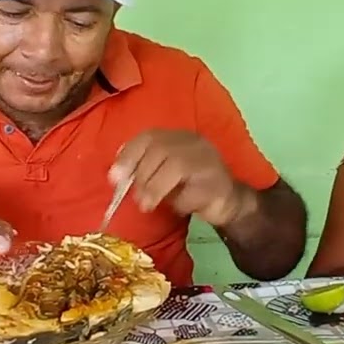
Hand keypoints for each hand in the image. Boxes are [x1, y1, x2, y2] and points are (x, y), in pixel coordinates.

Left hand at [110, 129, 251, 227]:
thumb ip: (143, 169)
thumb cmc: (190, 188)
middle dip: (142, 175)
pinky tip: (180, 207)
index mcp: (179, 137)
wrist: (229, 202)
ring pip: (177, 165)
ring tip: (147, 205)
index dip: (129, 155)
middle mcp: (195, 143)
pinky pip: (194, 191)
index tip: (114, 177)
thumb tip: (117, 175)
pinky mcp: (219, 183)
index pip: (149, 136)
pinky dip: (181, 201)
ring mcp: (209, 161)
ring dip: (156, 187)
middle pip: (161, 149)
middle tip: (136, 197)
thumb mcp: (162, 175)